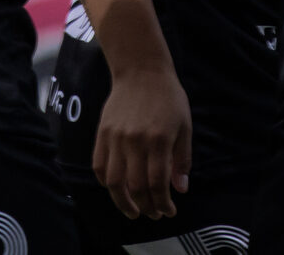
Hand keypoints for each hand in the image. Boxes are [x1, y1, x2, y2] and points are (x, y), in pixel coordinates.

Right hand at [94, 65, 191, 220]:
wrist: (142, 70)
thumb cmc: (168, 98)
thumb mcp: (185, 126)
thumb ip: (182, 159)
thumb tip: (180, 189)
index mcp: (159, 140)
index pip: (157, 184)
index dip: (163, 203)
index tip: (169, 211)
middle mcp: (135, 141)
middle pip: (135, 187)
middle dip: (145, 207)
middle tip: (153, 214)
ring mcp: (116, 138)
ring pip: (113, 182)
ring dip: (122, 203)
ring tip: (132, 211)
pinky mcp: (102, 133)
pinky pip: (99, 166)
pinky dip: (106, 183)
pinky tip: (116, 189)